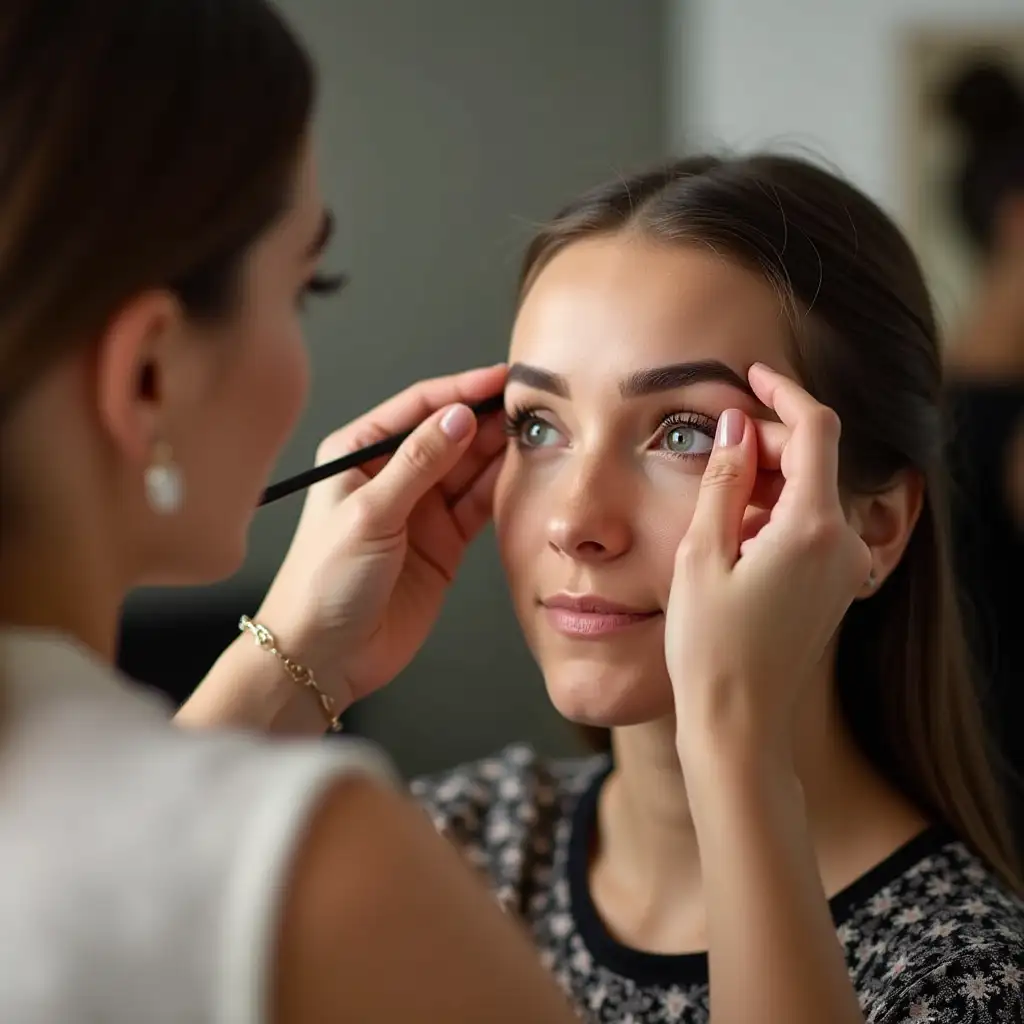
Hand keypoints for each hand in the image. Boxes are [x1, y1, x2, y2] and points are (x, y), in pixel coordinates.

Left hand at [257, 363, 507, 708]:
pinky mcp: (444, 542)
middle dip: (487, 419)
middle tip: (529, 407)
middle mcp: (392, 476)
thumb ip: (418, 464)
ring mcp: (421, 509)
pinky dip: (501, 490)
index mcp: (358, 455)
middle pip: (449, 434)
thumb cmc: (324, 583)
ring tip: (536, 436)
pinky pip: (478, 506)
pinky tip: (524, 475)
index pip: (418, 408)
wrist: (325, 657)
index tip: (500, 379)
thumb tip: (458, 417)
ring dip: (499, 453)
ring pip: (469, 468)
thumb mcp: (369, 514)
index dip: (461, 390)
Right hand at [665, 363, 870, 764]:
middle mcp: (844, 543)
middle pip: (814, 460)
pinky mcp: (833, 586)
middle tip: (713, 445)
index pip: (816, 429)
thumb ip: (723, 480)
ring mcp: (843, 567)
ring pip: (810, 493)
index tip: (752, 375)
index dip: (783, 392)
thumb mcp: (701, 554)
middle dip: (767, 440)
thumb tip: (735, 427)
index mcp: (814, 528)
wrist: (739, 725)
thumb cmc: (711, 647)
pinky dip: (774, 512)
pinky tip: (732, 530)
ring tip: (714, 496)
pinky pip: (810, 526)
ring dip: (767, 478)